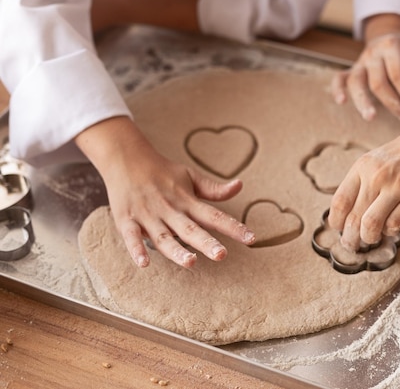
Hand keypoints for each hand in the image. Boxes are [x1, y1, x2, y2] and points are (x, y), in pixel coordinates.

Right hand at [76, 117, 254, 267]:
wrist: (126, 157)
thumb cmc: (162, 172)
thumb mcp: (191, 177)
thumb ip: (214, 189)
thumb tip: (240, 185)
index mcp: (188, 201)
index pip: (215, 216)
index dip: (233, 227)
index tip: (251, 238)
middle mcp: (170, 209)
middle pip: (190, 229)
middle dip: (206, 242)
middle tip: (222, 255)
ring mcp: (148, 215)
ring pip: (163, 236)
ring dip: (176, 250)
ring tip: (191, 262)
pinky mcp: (126, 219)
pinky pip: (131, 236)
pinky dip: (136, 249)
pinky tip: (144, 263)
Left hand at [328, 106, 399, 250]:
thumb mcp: (374, 161)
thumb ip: (360, 183)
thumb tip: (345, 215)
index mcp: (362, 167)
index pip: (340, 202)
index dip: (336, 222)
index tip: (339, 228)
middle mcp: (377, 177)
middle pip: (353, 218)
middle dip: (350, 238)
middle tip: (352, 244)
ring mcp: (397, 188)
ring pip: (371, 225)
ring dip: (369, 238)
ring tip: (370, 238)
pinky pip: (394, 224)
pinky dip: (390, 230)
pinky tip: (391, 226)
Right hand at [331, 31, 399, 122]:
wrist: (388, 35)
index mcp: (392, 47)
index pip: (398, 74)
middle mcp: (373, 54)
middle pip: (379, 82)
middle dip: (392, 103)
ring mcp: (361, 62)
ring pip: (356, 82)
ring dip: (363, 101)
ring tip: (371, 118)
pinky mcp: (352, 69)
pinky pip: (340, 78)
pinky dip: (337, 89)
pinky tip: (341, 102)